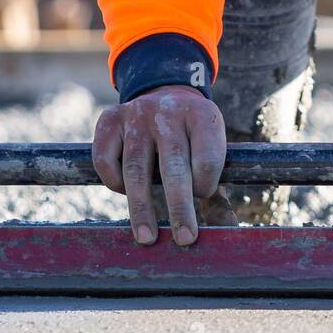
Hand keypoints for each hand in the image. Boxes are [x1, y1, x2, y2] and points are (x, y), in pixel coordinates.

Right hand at [92, 85, 226, 245]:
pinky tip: (125, 193)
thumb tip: (226, 222)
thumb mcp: (212, 141)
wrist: (164, 93)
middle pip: (174, 168)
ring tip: (146, 237)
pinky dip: (114, 183)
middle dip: (179, 209)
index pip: (207, 159)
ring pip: (137, 170)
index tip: (202, 197)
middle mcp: (168, 112)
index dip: (206, 185)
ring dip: (142, 209)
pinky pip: (106, 160)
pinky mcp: (109, 120)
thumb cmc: (192, 132)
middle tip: (185, 239)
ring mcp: (136, 115)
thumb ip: (214, 175)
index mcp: (202, 116)